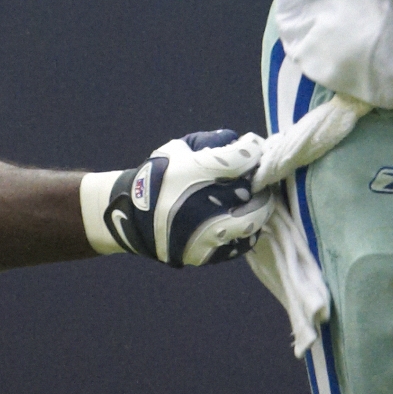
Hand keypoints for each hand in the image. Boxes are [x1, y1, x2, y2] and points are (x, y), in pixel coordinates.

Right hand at [83, 128, 278, 266]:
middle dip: (261, 184)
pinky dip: (246, 232)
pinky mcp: (206, 253)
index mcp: (199, 170)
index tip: (255, 147)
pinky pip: (239, 244)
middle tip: (261, 181)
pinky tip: (243, 222)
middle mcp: (206, 202)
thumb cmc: (159, 176)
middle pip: (255, 192)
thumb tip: (239, 140)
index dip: (255, 148)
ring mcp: (207, 231)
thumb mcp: (179, 148)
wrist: (131, 216)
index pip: (245, 156)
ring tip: (256, 203)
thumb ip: (210, 141)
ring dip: (259, 210)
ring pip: (253, 221)